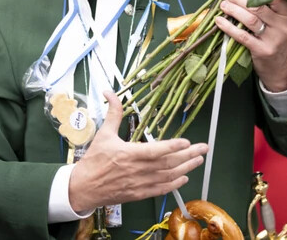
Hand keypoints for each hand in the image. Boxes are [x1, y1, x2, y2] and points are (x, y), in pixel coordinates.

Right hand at [68, 91, 207, 211]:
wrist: (83, 188)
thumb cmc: (94, 160)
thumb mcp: (103, 134)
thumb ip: (113, 113)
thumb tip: (110, 92)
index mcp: (128, 154)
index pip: (154, 151)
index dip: (172, 147)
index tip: (186, 142)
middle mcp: (137, 170)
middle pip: (167, 163)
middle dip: (188, 155)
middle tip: (203, 148)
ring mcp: (139, 183)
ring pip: (168, 176)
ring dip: (186, 168)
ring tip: (199, 160)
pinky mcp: (139, 194)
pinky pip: (161, 189)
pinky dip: (174, 184)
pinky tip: (184, 177)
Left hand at [215, 0, 286, 91]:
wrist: (281, 69)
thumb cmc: (277, 42)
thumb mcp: (281, 25)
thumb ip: (270, 10)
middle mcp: (283, 26)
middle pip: (258, 7)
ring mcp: (273, 39)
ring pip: (249, 19)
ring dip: (233, 10)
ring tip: (223, 6)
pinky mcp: (262, 50)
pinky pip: (242, 35)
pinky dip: (228, 27)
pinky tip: (220, 21)